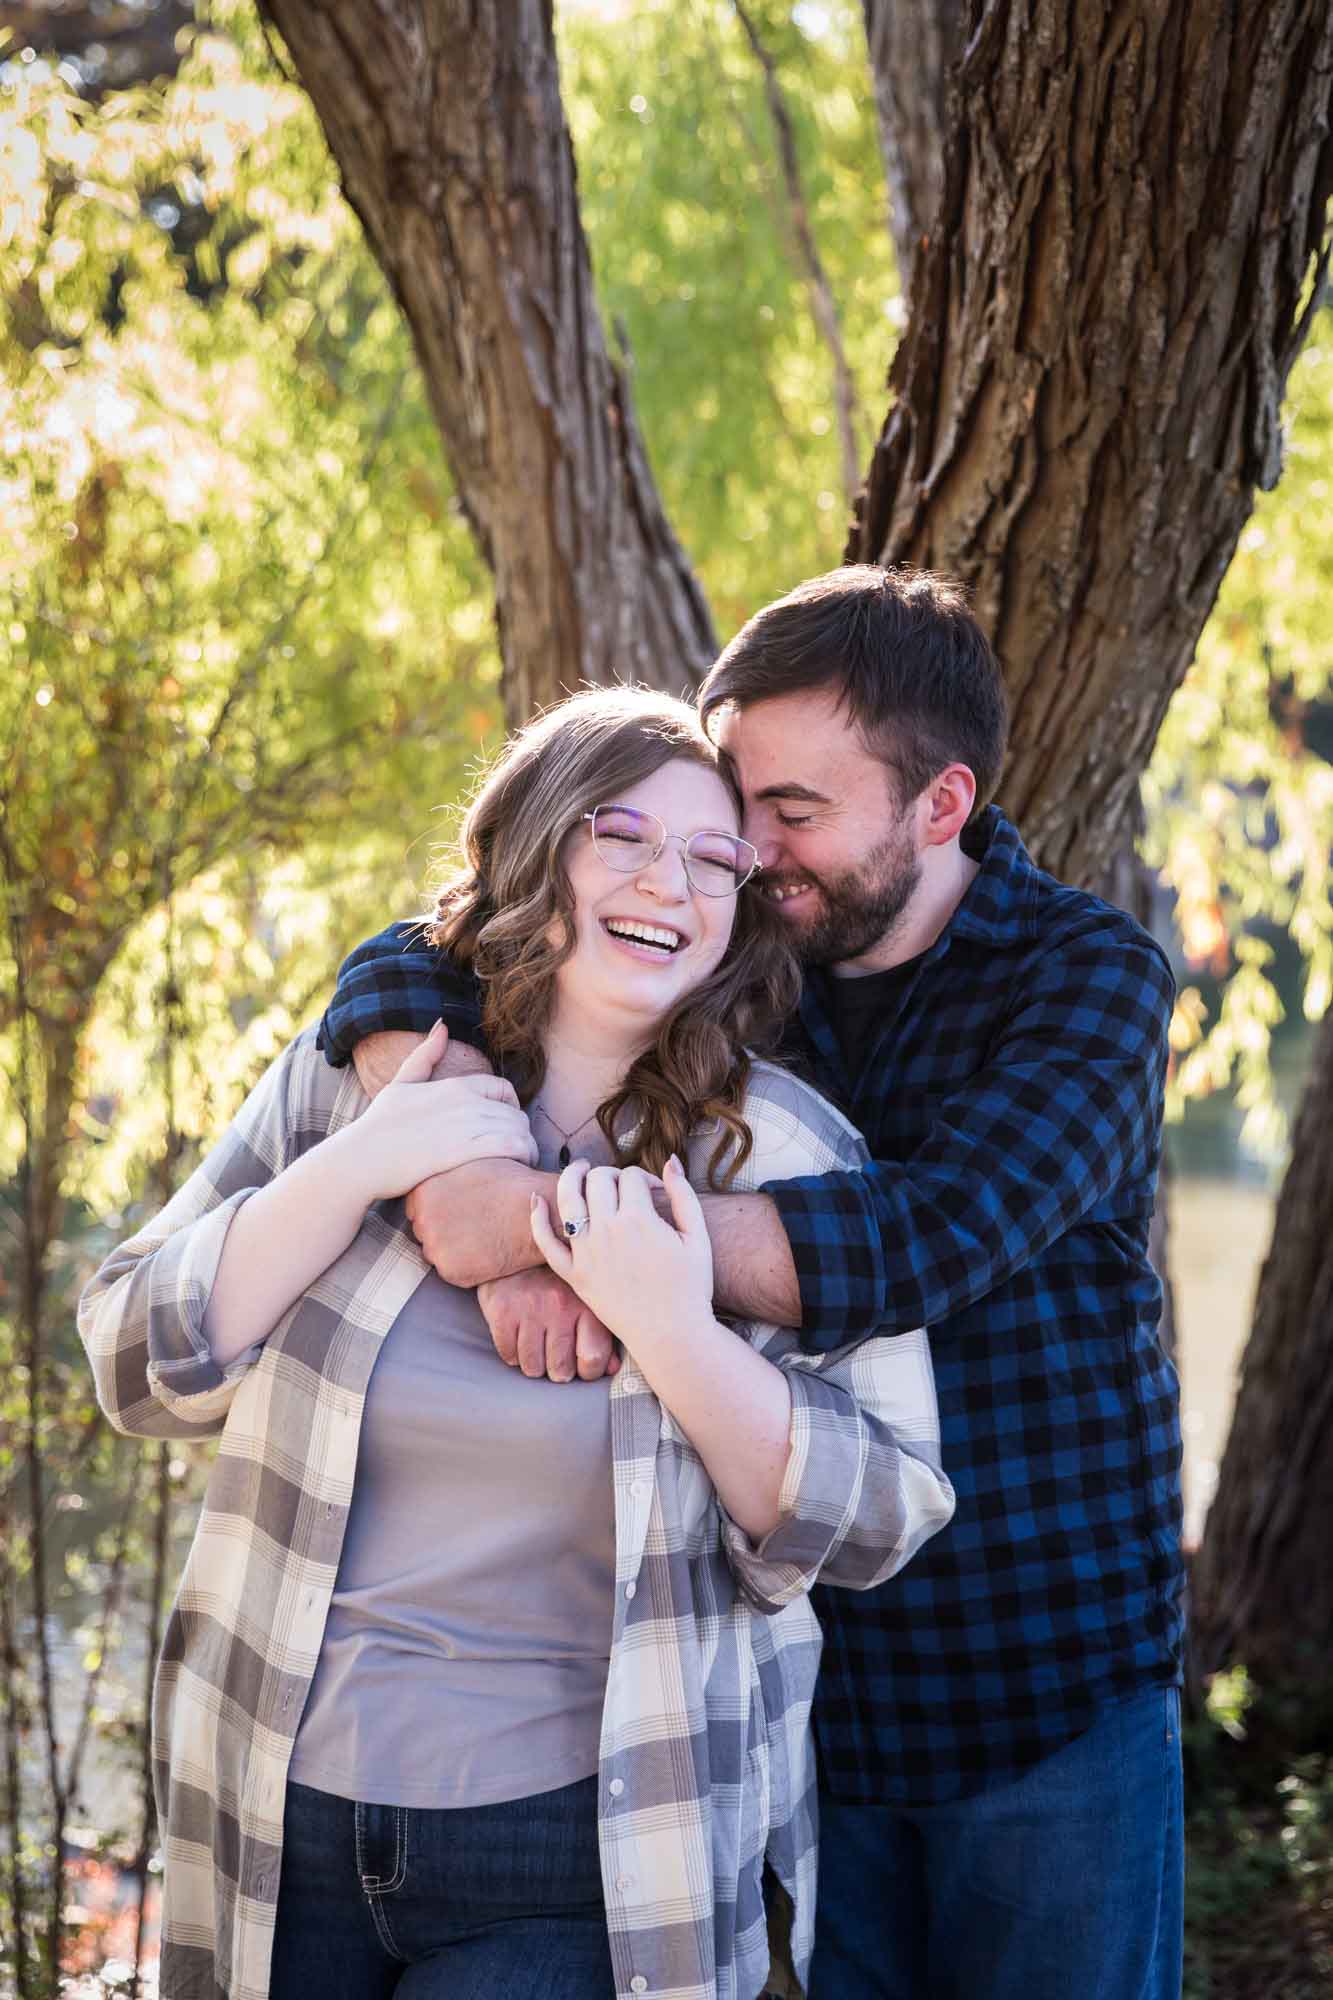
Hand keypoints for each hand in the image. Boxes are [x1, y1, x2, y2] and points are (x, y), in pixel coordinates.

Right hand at [354, 1021, 537, 1200]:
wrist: (361, 1159)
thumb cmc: (378, 1125)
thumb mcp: (401, 1083)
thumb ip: (425, 1056)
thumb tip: (442, 1026)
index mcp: (454, 1085)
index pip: (504, 1089)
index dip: (511, 1107)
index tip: (505, 1125)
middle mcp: (464, 1101)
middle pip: (515, 1112)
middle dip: (520, 1131)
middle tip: (515, 1149)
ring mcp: (464, 1125)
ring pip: (518, 1130)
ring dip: (525, 1148)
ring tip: (519, 1162)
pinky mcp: (463, 1151)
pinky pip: (511, 1147)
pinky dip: (521, 1156)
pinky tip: (515, 1168)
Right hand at [476, 1270, 619, 1381]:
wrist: (519, 1240)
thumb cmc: (558, 1276)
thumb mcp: (586, 1296)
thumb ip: (602, 1332)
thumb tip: (612, 1367)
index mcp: (586, 1304)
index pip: (593, 1358)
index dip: (588, 1371)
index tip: (582, 1366)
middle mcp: (560, 1307)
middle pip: (561, 1370)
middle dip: (558, 1371)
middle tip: (556, 1360)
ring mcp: (529, 1309)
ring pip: (532, 1367)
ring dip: (534, 1364)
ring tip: (537, 1348)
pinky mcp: (502, 1310)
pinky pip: (508, 1354)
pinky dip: (512, 1353)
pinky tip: (519, 1338)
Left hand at [530, 1155, 714, 1353]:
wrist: (671, 1334)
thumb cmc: (690, 1288)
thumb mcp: (697, 1238)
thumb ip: (684, 1195)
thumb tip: (670, 1161)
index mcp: (640, 1219)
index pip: (632, 1176)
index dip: (645, 1177)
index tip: (654, 1191)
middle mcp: (608, 1231)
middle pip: (598, 1180)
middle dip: (610, 1173)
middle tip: (620, 1184)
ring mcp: (587, 1253)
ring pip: (567, 1199)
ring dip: (570, 1176)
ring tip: (579, 1170)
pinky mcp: (574, 1275)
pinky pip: (546, 1243)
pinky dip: (537, 1219)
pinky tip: (535, 1200)